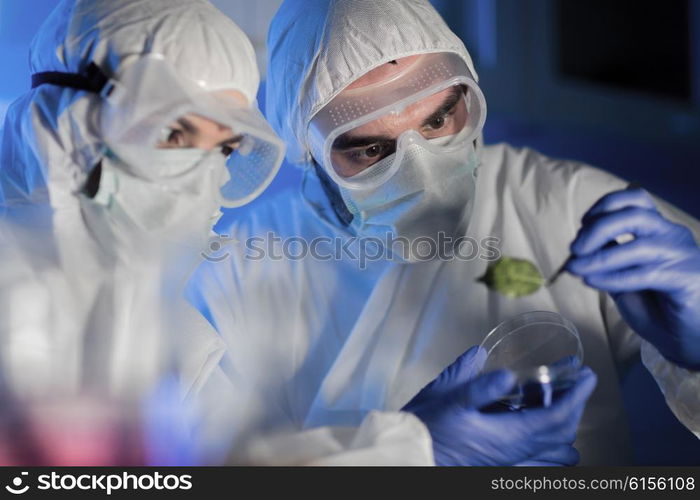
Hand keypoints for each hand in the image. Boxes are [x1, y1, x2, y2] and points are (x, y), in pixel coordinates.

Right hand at [402, 346, 596, 465]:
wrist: (413, 453)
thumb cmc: (428, 426)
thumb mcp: (450, 398)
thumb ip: (481, 384)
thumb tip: (508, 374)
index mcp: (509, 436)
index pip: (558, 417)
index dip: (577, 394)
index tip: (586, 373)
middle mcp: (516, 453)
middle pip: (562, 432)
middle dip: (574, 402)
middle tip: (576, 377)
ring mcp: (510, 459)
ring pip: (553, 447)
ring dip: (563, 422)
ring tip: (557, 396)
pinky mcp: (501, 460)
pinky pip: (539, 455)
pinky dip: (548, 437)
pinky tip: (535, 417)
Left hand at [567, 187, 699, 369]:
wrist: (687, 338)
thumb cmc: (657, 307)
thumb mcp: (623, 277)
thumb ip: (607, 258)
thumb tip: (578, 247)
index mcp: (659, 229)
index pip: (635, 199)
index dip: (605, 206)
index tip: (582, 226)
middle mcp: (673, 235)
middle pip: (635, 214)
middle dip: (598, 228)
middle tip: (575, 249)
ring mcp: (682, 255)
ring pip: (638, 245)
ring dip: (599, 257)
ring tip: (576, 269)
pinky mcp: (686, 278)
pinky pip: (644, 273)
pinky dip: (612, 276)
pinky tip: (593, 282)